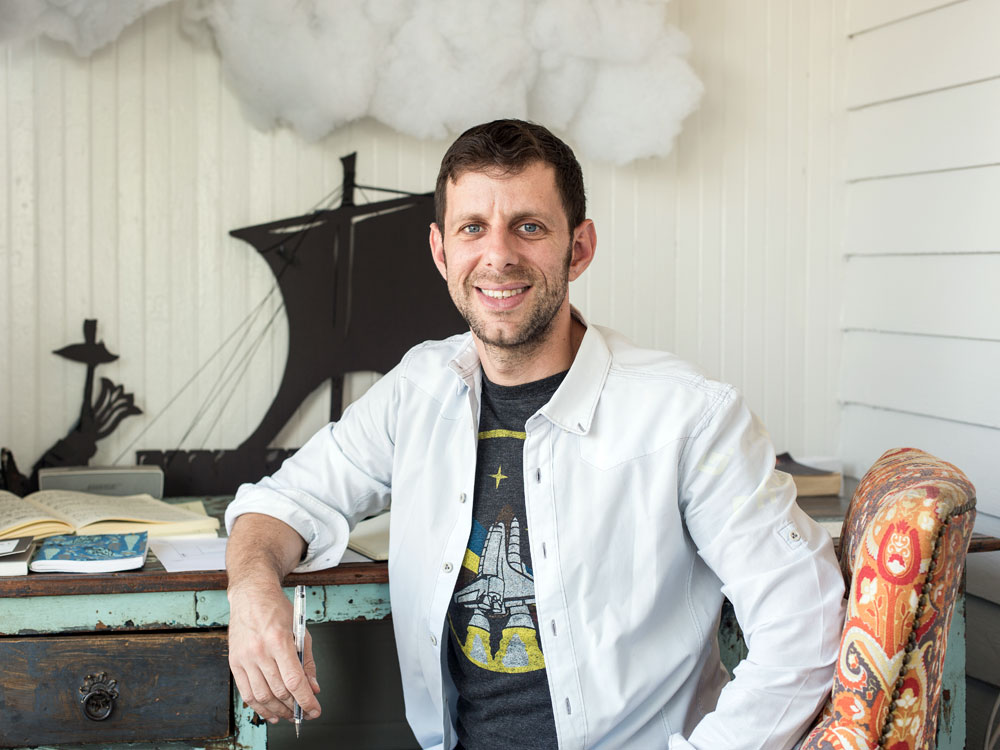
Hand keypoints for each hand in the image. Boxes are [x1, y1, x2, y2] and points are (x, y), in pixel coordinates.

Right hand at [227, 582, 320, 722]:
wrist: (251, 595)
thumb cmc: (277, 610)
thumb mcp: (300, 630)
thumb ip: (307, 661)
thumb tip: (312, 687)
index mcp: (279, 640)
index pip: (294, 680)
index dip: (306, 700)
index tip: (315, 710)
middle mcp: (260, 650)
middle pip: (279, 690)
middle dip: (294, 707)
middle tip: (303, 712)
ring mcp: (245, 657)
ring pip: (262, 696)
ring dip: (277, 710)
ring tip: (288, 715)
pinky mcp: (234, 662)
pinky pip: (245, 693)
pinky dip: (258, 706)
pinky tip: (269, 712)